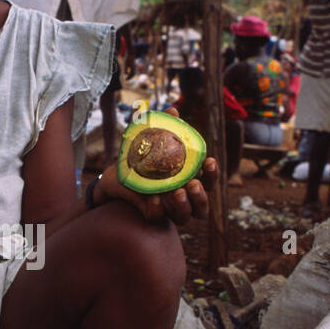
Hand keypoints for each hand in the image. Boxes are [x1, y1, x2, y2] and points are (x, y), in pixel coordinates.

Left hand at [96, 106, 217, 225]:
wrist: (116, 172)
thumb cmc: (143, 157)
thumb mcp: (153, 140)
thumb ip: (166, 128)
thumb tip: (173, 109)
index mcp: (189, 181)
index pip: (209, 182)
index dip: (213, 174)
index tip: (210, 161)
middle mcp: (182, 199)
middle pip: (202, 207)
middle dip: (201, 197)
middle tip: (193, 184)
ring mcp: (167, 209)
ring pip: (183, 218)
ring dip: (184, 207)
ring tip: (177, 192)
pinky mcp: (150, 214)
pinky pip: (157, 218)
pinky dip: (157, 210)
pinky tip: (154, 198)